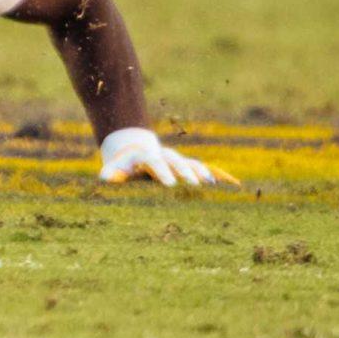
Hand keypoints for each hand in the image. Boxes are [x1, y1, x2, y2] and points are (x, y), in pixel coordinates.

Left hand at [98, 126, 236, 187]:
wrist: (133, 151)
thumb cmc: (123, 167)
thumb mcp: (114, 169)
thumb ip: (110, 173)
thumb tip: (104, 178)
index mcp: (146, 157)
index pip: (154, 161)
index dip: (162, 171)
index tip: (170, 183)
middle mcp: (164, 157)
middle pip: (176, 161)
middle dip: (185, 172)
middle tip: (194, 184)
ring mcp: (178, 162)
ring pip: (192, 164)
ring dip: (201, 173)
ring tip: (211, 185)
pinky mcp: (188, 168)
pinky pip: (206, 171)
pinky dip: (219, 176)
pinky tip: (234, 185)